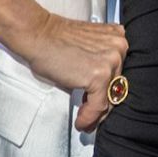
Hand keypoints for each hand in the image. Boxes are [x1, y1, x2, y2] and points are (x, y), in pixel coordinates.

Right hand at [11, 9, 130, 132]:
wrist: (38, 35)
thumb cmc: (54, 42)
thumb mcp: (87, 49)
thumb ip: (99, 63)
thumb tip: (100, 91)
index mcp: (118, 39)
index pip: (120, 73)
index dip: (109, 91)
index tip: (101, 102)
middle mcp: (119, 47)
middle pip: (117, 86)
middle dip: (102, 103)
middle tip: (91, 115)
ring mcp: (111, 61)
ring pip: (109, 98)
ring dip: (95, 113)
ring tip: (84, 119)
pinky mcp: (99, 75)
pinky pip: (98, 105)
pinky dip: (89, 117)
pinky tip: (81, 121)